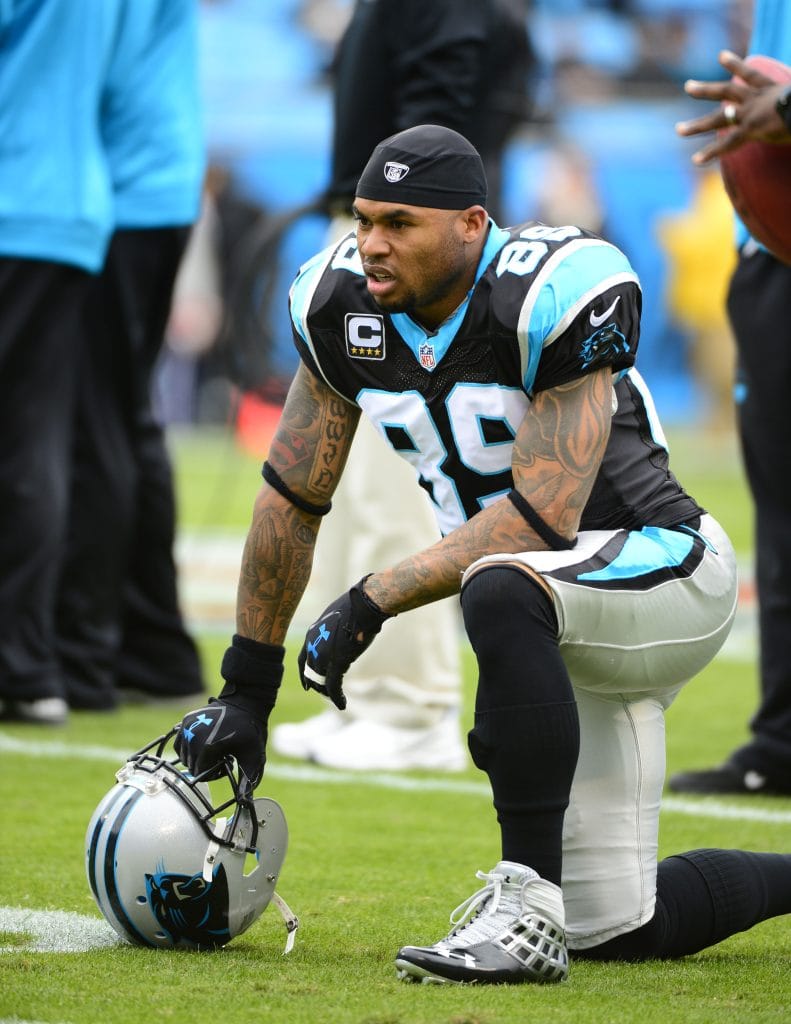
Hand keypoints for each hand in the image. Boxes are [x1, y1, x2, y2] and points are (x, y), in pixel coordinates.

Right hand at [174, 696, 266, 788]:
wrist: (245, 703)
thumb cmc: (251, 731)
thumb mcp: (252, 758)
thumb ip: (247, 781)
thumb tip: (245, 802)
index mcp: (208, 746)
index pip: (200, 773)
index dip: (214, 773)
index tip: (227, 763)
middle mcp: (194, 736)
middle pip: (191, 765)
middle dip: (205, 766)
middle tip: (221, 756)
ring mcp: (188, 727)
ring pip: (184, 756)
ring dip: (196, 757)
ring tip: (214, 749)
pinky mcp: (186, 720)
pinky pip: (179, 743)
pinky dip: (187, 748)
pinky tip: (202, 745)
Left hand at [297, 576, 390, 709]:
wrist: (363, 605)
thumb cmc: (354, 607)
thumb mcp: (334, 618)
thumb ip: (330, 632)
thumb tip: (335, 638)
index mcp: (311, 635)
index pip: (303, 661)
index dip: (304, 675)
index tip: (307, 685)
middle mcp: (313, 647)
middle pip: (311, 674)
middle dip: (318, 685)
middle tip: (326, 693)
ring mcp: (323, 656)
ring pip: (321, 682)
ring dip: (328, 693)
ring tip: (336, 698)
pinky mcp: (337, 663)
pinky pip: (333, 687)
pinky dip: (337, 698)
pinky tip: (342, 705)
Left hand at [676, 50, 790, 163]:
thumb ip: (789, 104)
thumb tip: (790, 110)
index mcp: (771, 88)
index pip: (751, 74)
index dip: (736, 65)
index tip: (722, 56)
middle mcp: (756, 98)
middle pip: (726, 91)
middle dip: (705, 89)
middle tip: (688, 86)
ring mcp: (750, 113)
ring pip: (719, 117)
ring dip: (697, 124)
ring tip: (678, 129)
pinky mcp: (750, 129)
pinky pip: (726, 144)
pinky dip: (711, 153)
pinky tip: (696, 160)